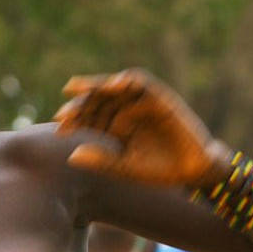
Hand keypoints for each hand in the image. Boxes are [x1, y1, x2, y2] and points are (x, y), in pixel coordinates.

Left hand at [54, 68, 229, 186]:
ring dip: (98, 85)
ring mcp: (142, 102)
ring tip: (79, 88)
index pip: (90, 116)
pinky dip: (130, 80)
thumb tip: (72, 156)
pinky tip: (115, 84)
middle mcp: (125, 111)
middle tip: (66, 112)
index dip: (74, 118)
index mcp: (115, 127)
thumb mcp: (128, 168)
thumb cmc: (160, 171)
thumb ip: (103, 161)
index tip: (59, 126)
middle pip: (98, 99)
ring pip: (115, 87)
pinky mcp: (160, 97)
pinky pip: (143, 83)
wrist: (193, 171)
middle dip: (81, 103)